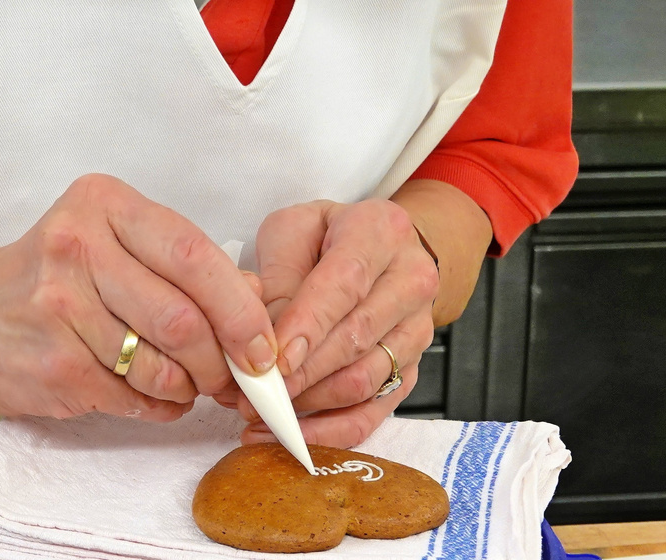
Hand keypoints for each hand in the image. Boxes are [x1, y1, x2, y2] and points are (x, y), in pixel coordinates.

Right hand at [0, 174, 277, 422]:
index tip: (263, 344)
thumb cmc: (45, 280)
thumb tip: (257, 300)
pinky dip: (159, 405)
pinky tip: (153, 395)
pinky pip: (133, 396)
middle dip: (223, 358)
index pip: (194, 253)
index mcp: (103, 204)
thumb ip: (181, 263)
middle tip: (235, 376)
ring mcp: (60, 305)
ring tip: (186, 382)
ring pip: (162, 363)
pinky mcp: (53, 362)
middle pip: (184, 315)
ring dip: (190, 385)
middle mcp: (78, 245)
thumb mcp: (108, 244)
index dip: (241, 307)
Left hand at [235, 198, 437, 447]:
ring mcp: (416, 332)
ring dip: (306, 406)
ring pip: (362, 382)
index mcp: (380, 233)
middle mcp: (410, 283)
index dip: (308, 326)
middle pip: (355, 340)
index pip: (345, 284)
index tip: (273, 359)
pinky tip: (289, 436)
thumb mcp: (295, 229)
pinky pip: (373, 414)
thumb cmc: (328, 236)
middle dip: (297, 374)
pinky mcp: (409, 372)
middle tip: (248, 393)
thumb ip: (278, 274)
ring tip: (257, 413)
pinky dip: (329, 433)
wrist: (383, 249)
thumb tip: (261, 335)